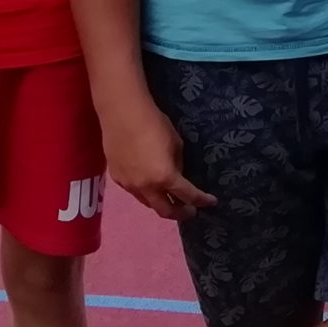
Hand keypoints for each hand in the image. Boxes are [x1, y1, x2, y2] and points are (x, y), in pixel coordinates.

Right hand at [104, 101, 216, 220]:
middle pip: (166, 212)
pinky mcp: (117, 178)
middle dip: (181, 213)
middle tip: (190, 210)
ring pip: (148, 203)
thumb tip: (177, 175)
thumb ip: (178, 164)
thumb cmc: (153, 123)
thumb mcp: (175, 143)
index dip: (202, 201)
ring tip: (169, 198)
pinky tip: (149, 183)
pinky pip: (134, 192)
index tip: (211, 202)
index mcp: (165, 178)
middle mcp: (146, 188)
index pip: (188, 196)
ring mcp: (129, 185)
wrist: (122, 113)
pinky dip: (145, 192)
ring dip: (161, 203)